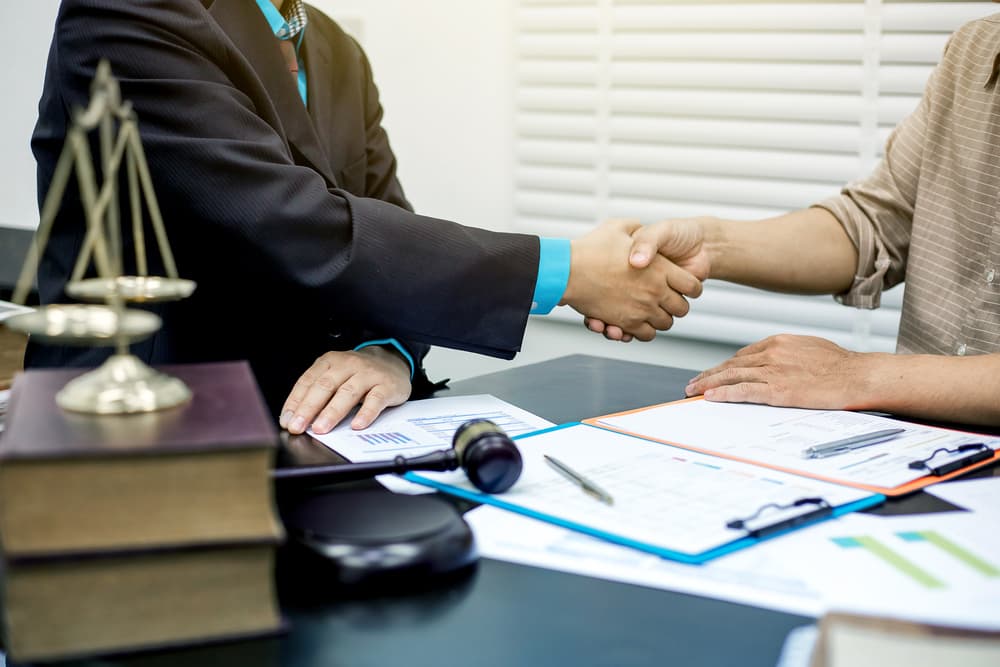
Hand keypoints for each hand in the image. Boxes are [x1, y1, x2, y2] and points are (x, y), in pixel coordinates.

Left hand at [279, 346, 411, 434]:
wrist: (393, 361)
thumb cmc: (359, 374)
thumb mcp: (336, 375)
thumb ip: (320, 393)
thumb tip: (299, 418)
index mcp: (330, 361)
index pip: (308, 381)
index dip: (295, 402)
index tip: (287, 420)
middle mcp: (348, 365)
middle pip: (325, 386)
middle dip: (309, 408)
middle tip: (298, 426)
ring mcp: (368, 374)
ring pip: (348, 393)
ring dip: (332, 412)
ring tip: (321, 428)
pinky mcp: (387, 385)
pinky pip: (375, 400)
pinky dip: (365, 413)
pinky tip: (357, 425)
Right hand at [563, 219, 702, 340]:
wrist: (568, 269)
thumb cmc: (592, 248)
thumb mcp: (620, 227)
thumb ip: (639, 230)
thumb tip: (644, 232)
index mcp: (660, 268)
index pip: (692, 286)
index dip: (691, 287)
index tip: (684, 286)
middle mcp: (655, 291)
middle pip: (682, 309)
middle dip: (676, 305)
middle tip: (667, 300)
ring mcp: (642, 309)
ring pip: (665, 324)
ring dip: (660, 319)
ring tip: (650, 310)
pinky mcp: (626, 323)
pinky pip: (646, 335)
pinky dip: (644, 331)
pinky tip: (637, 321)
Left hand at [684, 334, 865, 408]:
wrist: (858, 375)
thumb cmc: (841, 365)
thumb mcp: (810, 348)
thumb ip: (789, 353)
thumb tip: (778, 361)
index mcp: (779, 342)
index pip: (743, 356)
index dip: (725, 367)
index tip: (714, 374)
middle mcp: (771, 353)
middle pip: (732, 365)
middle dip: (710, 375)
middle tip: (693, 383)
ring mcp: (774, 371)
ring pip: (732, 377)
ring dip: (709, 385)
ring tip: (693, 392)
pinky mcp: (778, 390)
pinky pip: (744, 392)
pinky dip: (724, 394)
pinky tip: (711, 398)